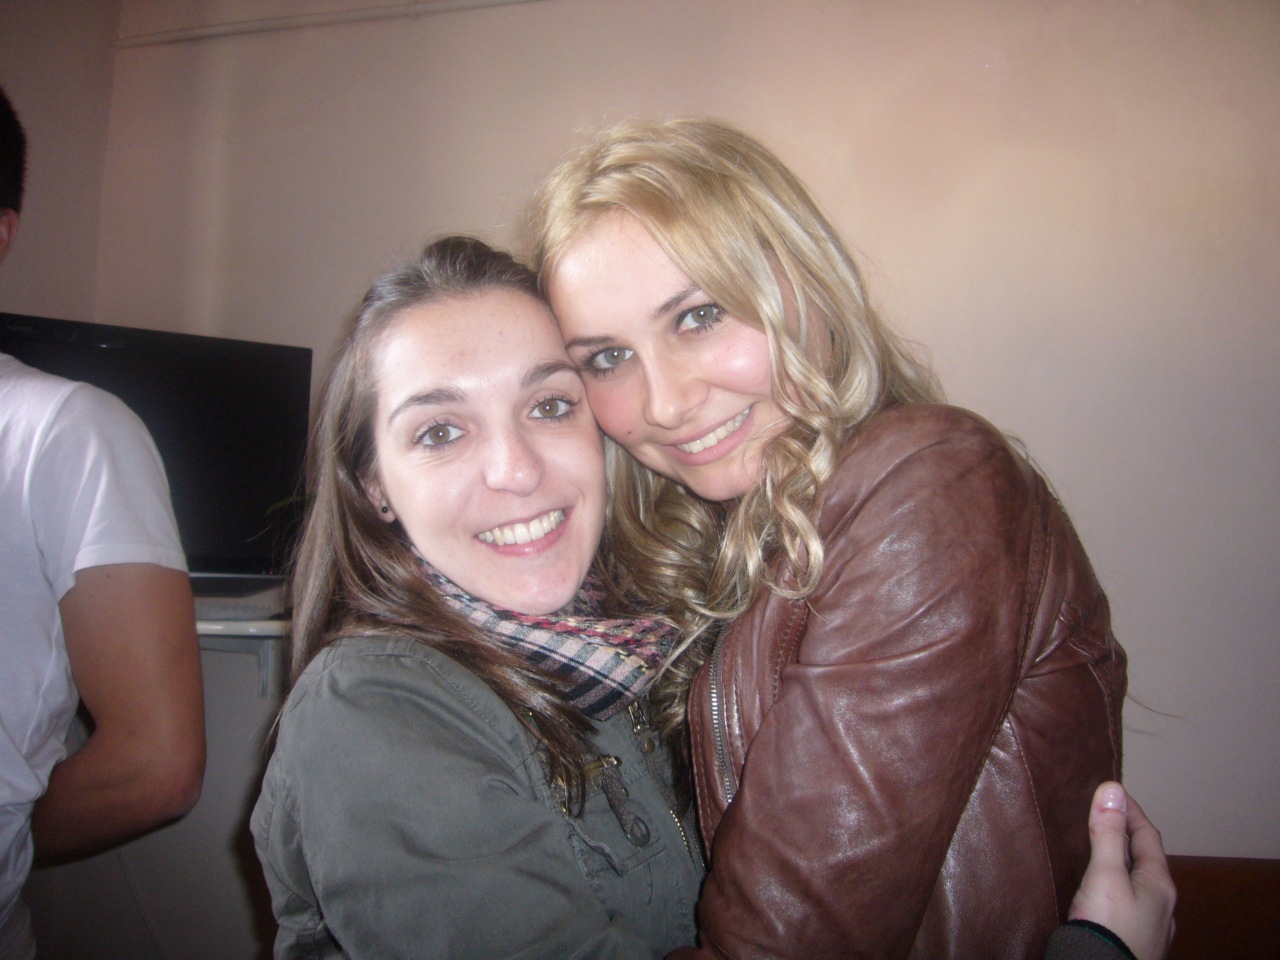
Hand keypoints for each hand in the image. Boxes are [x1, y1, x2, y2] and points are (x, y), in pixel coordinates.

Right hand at [1068, 782, 1176, 959]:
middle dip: (1126, 835)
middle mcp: (1162, 904)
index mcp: (1159, 883)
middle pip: (1145, 859)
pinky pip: (1131, 902)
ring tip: (1101, 852)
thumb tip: (1112, 788)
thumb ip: (1107, 833)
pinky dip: (1119, 885)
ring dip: (1123, 863)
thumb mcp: (1105, 873)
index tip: (1112, 792)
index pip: (1148, 834)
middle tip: (1103, 817)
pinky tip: (1105, 893)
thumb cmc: (1107, 924)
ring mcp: (1152, 925)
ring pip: (1139, 883)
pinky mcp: (1137, 940)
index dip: (1131, 810)